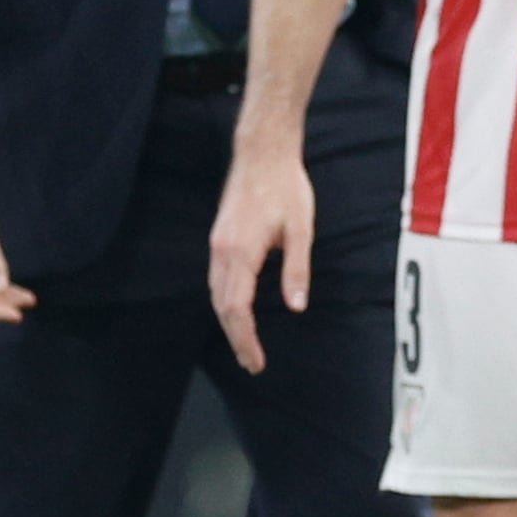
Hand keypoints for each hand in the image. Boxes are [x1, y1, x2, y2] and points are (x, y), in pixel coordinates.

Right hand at [208, 139, 314, 374]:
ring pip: (216, 294)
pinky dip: (224, 303)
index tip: (256, 360)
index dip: (245, 338)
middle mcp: (222, 251)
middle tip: (252, 363)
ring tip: (244, 345)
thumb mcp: (301, 229)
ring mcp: (217, 244)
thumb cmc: (286, 186)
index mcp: (242, 252)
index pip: (238, 308)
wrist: (263, 152)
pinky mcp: (219, 238)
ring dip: (228, 323)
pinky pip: (216, 280)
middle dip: (236, 338)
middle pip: (222, 307)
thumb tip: (296, 305)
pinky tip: (235, 312)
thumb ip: (297, 269)